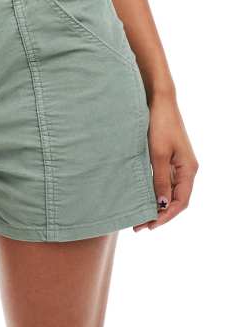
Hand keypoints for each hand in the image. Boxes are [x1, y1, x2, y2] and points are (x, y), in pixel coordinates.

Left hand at [134, 93, 198, 231]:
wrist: (159, 100)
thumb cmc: (159, 124)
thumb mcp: (157, 154)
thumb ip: (159, 179)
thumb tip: (161, 205)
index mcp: (188, 169)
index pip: (180, 202)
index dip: (165, 216)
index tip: (149, 226)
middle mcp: (186, 169)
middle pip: (176, 199)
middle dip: (159, 214)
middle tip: (139, 226)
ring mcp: (178, 163)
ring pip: (169, 191)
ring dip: (156, 204)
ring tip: (139, 215)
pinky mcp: (168, 156)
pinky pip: (164, 180)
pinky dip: (155, 191)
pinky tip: (142, 196)